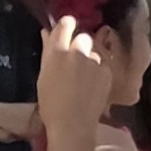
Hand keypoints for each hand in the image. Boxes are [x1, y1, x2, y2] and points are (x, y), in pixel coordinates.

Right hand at [36, 17, 107, 133]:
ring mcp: (94, 62)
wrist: (73, 125)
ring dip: (88, 61)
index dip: (66, 26)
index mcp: (57, 53)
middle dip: (78, 47)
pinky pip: (101, 66)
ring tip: (82, 80)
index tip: (66, 28)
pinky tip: (91, 87)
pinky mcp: (106, 72)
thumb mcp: (43, 77)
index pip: (65, 25)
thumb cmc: (51, 104)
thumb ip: (47, 52)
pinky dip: (97, 72)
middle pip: (82, 38)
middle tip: (73, 64)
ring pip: (92, 53)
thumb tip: (47, 32)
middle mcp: (78, 52)